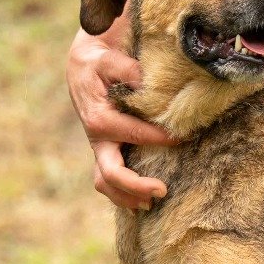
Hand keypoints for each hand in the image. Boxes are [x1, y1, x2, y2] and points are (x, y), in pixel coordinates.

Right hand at [66, 27, 178, 208]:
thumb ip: (127, 71)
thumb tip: (148, 87)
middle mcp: (97, 139)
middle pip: (111, 174)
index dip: (160, 139)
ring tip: (151, 203)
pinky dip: (123, 193)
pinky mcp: (104, 151)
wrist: (82, 64)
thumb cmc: (99, 61)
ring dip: (127, 197)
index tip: (182, 138)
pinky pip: (108, 179)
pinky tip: (142, 201)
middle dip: (136, 186)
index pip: (135, 135)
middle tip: (163, 190)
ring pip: (105, 183)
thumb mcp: (110, 59)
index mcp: (100, 119)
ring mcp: (99, 148)